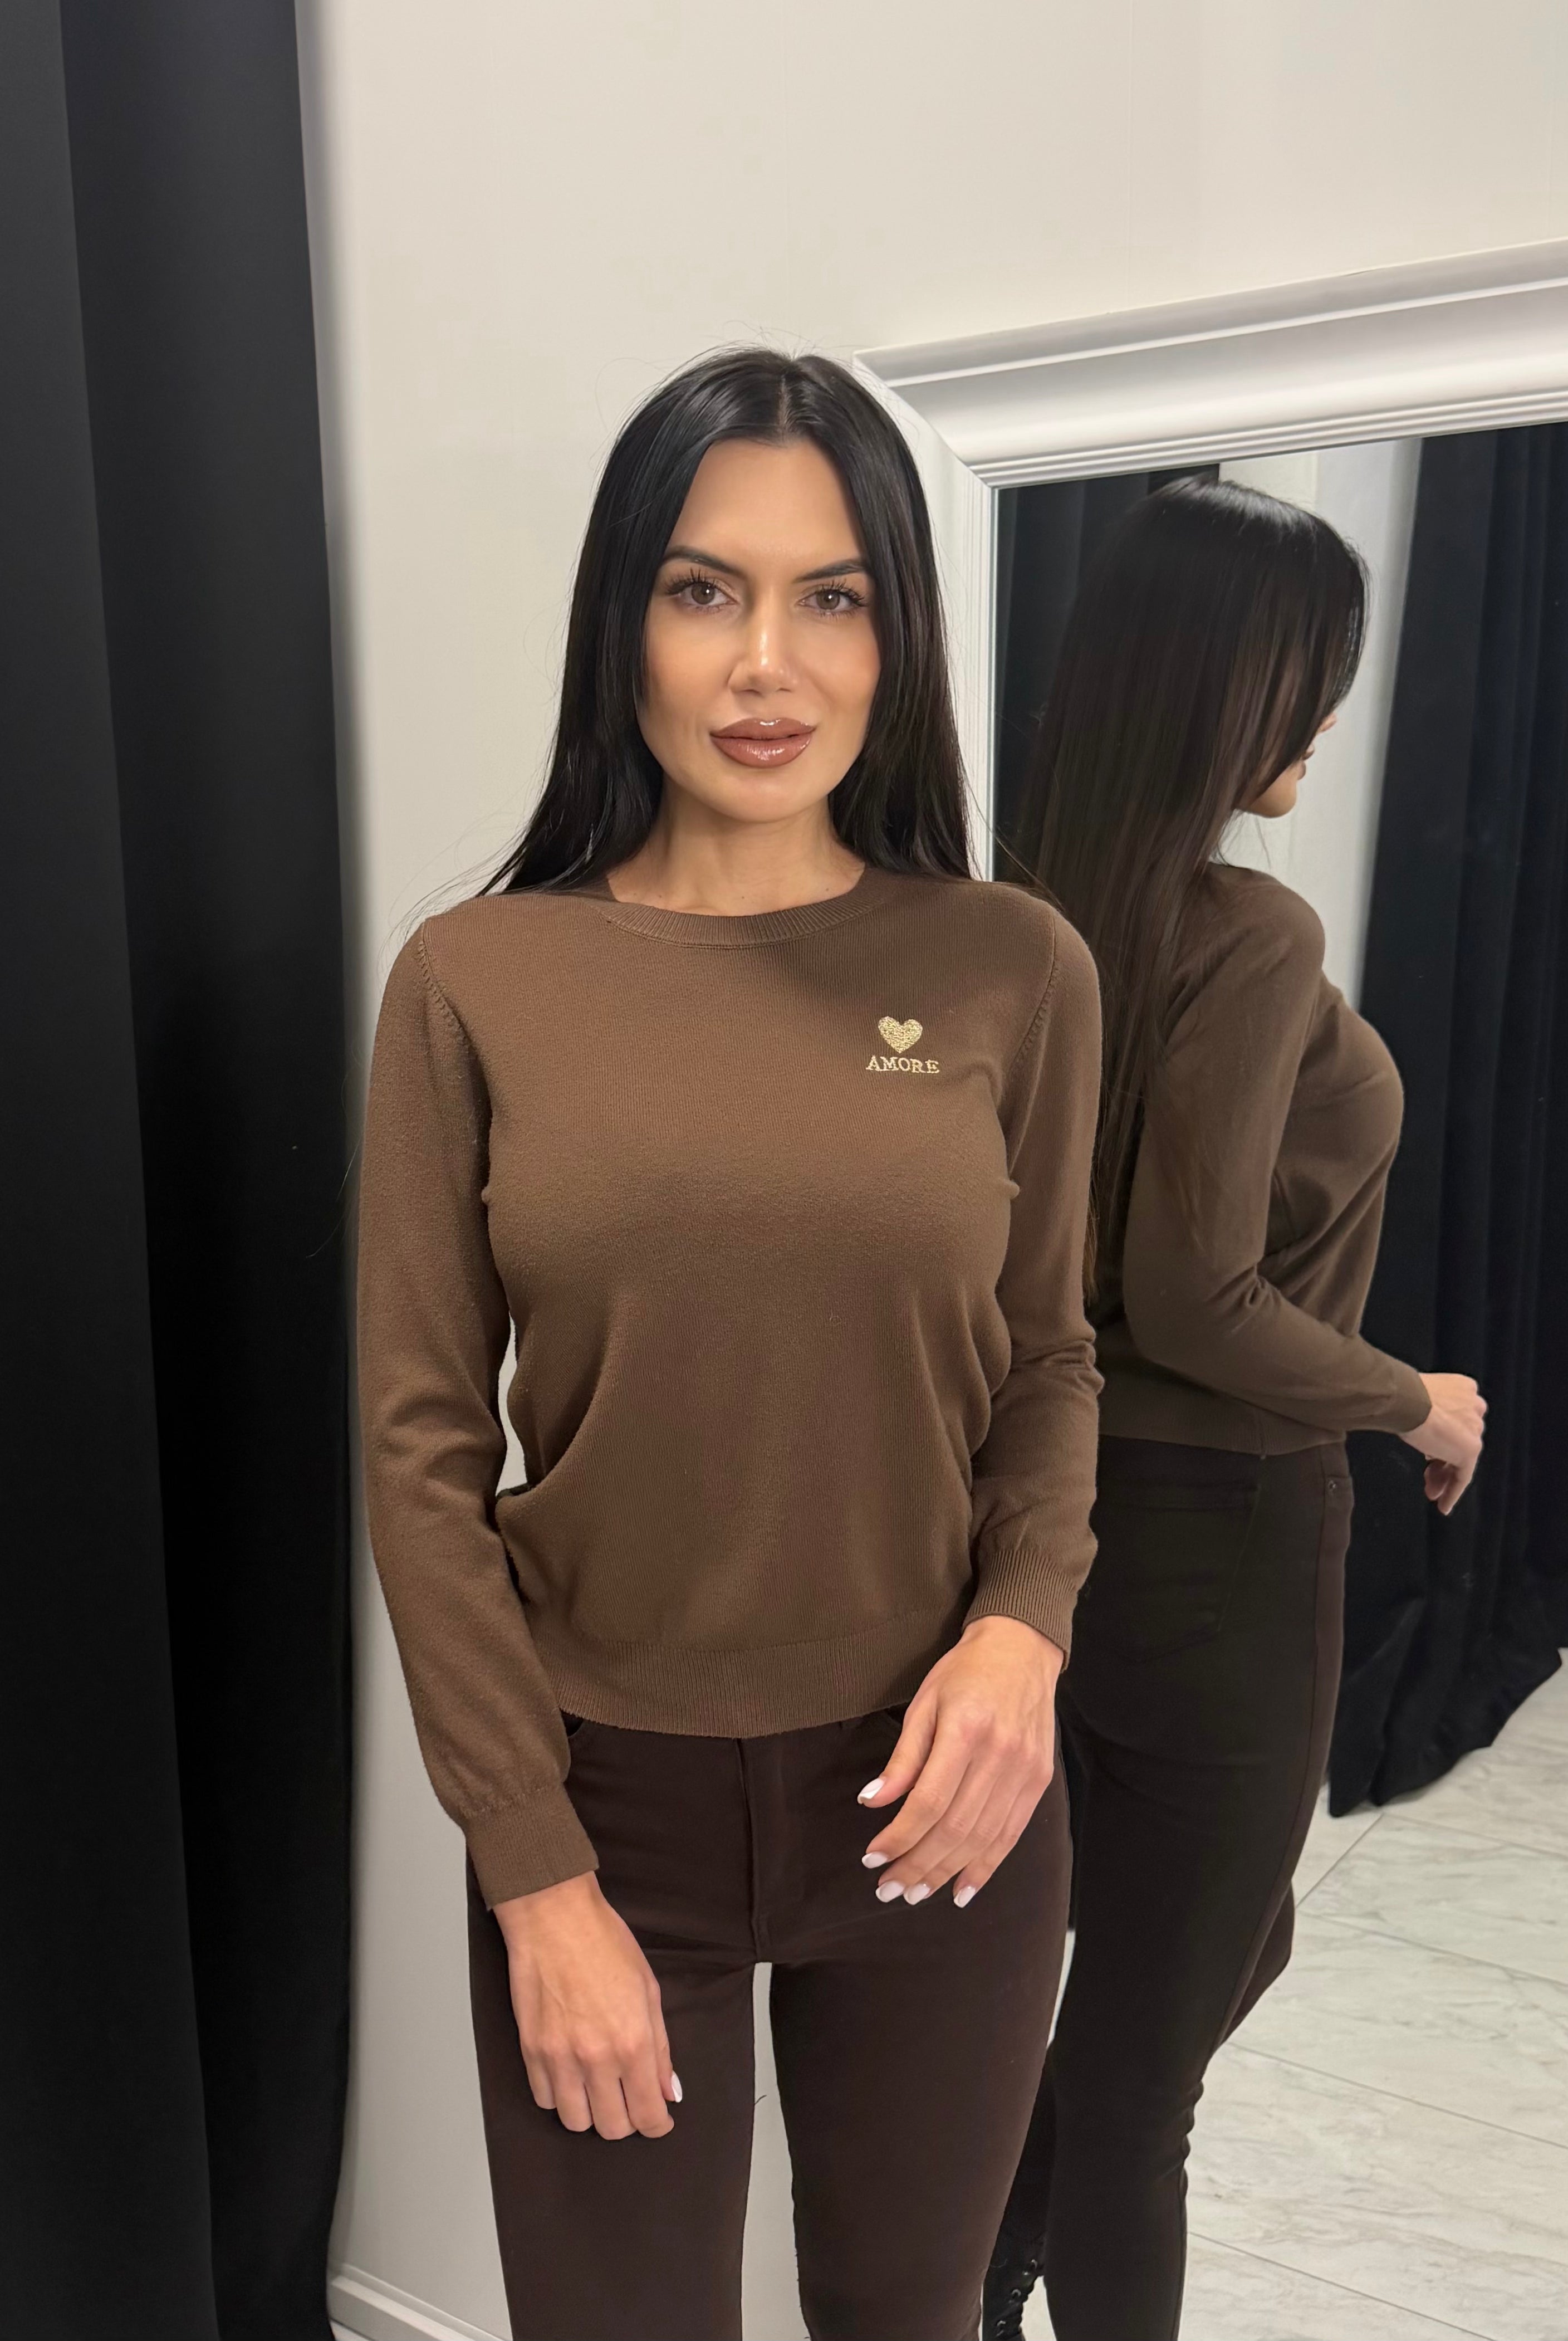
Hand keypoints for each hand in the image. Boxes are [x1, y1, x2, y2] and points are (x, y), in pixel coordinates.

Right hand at [493, 1872, 678, 2138]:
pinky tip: (569, 2074)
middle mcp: (596, 2058)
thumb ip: (660, 2047)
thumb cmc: (604, 1943)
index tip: (659, 2120)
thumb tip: (668, 2091)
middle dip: (627, 2120)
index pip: (648, 2114)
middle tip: (629, 2099)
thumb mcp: (648, 1990)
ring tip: (597, 2088)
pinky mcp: (531, 2051)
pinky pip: (545, 2099)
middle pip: (613, 2128)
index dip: (658, 2125)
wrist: (554, 1918)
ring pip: (576, 2122)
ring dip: (591, 2113)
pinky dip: (560, 2096)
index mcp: (633, 2042)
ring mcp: (559, 2057)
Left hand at [859, 1616, 1061, 1907]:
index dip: (899, 1836)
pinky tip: (962, 1888)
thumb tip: (872, 1802)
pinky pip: (1011, 1834)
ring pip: (982, 1838)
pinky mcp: (1039, 1781)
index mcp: (966, 1730)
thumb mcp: (924, 1702)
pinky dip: (986, 1866)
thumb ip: (902, 1757)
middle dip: (917, 1865)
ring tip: (916, 1894)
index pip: (928, 1801)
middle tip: (887, 1889)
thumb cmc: (964, 1673)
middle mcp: (1000, 1754)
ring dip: (946, 1872)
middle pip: (955, 1827)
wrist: (1022, 1649)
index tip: (872, 1857)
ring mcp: (1024, 1770)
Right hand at [1400, 1371, 1486, 1513]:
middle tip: (1428, 1475)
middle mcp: (1474, 1407)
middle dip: (1443, 1460)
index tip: (1428, 1454)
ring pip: (1461, 1459)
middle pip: (1460, 1440)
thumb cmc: (1402, 1394)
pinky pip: (1463, 1475)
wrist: (1406, 1399)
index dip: (1442, 1438)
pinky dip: (1453, 1492)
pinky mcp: (1471, 1448)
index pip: (1457, 1420)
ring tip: (1432, 1493)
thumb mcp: (1416, 1398)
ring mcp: (1474, 1428)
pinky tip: (1443, 1505)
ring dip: (1445, 1477)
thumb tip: (1417, 1427)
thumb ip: (1426, 1410)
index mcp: (1464, 1390)